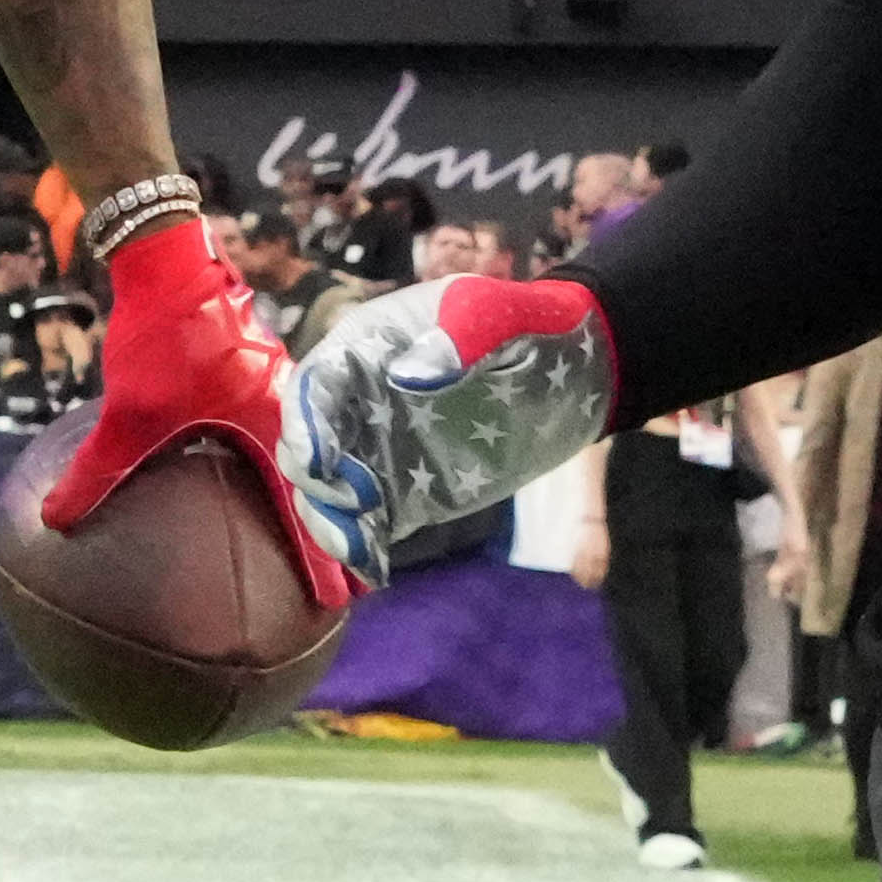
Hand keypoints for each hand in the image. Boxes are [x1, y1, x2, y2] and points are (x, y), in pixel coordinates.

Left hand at [37, 202, 351, 604]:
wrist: (172, 259)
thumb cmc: (162, 336)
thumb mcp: (127, 415)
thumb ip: (98, 471)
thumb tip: (55, 521)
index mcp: (272, 429)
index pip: (306, 510)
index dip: (325, 557)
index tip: (343, 600)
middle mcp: (290, 412)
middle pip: (326, 485)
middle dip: (339, 532)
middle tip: (351, 580)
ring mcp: (281, 391)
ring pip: (312, 455)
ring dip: (320, 495)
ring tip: (327, 533)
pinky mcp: (264, 375)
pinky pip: (287, 430)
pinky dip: (291, 460)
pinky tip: (267, 473)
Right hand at [276, 269, 607, 583]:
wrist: (577, 374)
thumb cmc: (528, 326)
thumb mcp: (496, 314)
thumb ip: (456, 338)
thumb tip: (408, 377)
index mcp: (367, 349)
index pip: (316, 385)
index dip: (305, 421)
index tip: (317, 458)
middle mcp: (358, 405)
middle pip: (307, 445)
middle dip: (315, 477)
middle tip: (352, 498)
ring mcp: (380, 454)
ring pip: (328, 494)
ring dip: (332, 520)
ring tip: (358, 545)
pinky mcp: (406, 496)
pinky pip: (370, 525)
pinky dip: (364, 548)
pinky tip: (375, 567)